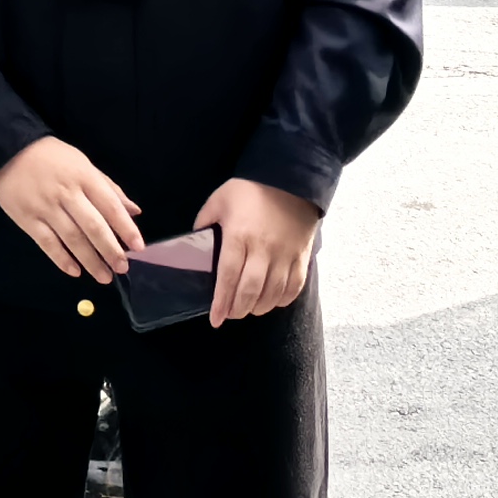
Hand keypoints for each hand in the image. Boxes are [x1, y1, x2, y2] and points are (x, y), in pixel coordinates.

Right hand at [0, 136, 140, 280]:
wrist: (7, 150)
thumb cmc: (52, 157)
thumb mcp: (83, 163)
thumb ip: (108, 187)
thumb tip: (133, 211)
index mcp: (84, 177)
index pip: (110, 206)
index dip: (125, 228)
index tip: (138, 247)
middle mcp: (67, 194)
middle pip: (93, 226)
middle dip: (110, 249)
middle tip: (122, 268)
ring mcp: (45, 208)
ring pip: (72, 238)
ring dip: (90, 260)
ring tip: (104, 277)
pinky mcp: (27, 219)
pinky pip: (47, 243)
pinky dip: (61, 259)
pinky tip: (75, 271)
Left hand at [196, 178, 322, 324]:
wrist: (291, 178)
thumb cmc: (251, 189)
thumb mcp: (219, 200)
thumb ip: (204, 222)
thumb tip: (196, 244)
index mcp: (239, 235)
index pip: (228, 276)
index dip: (221, 302)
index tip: (216, 319)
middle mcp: (263, 249)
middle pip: (250, 290)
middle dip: (238, 309)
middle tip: (231, 314)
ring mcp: (285, 254)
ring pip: (272, 293)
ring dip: (259, 307)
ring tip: (249, 309)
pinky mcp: (301, 256)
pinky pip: (294, 286)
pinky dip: (282, 300)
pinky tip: (272, 302)